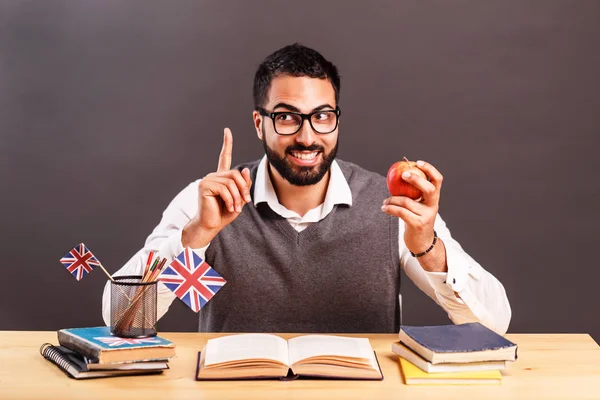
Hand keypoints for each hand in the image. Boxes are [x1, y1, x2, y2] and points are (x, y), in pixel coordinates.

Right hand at [182, 128, 252, 247]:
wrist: (211, 225)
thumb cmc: (224, 213)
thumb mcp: (240, 199)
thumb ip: (244, 185)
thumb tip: (245, 170)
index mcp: (221, 177)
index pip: (224, 157)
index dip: (226, 144)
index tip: (227, 131)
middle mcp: (213, 176)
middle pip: (236, 174)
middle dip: (243, 189)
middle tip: (245, 202)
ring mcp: (208, 180)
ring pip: (231, 182)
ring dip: (237, 197)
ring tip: (236, 208)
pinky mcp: (205, 186)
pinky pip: (225, 188)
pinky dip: (231, 200)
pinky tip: (230, 207)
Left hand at [381, 160, 442, 254]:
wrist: (422, 243)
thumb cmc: (417, 220)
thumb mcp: (419, 206)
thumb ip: (413, 193)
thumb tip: (397, 175)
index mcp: (434, 198)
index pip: (437, 180)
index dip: (429, 169)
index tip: (418, 162)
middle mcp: (433, 205)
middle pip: (428, 188)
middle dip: (415, 179)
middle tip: (403, 175)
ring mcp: (426, 215)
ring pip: (407, 201)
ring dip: (392, 199)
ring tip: (385, 201)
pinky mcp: (417, 224)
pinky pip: (400, 212)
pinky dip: (390, 208)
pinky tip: (384, 208)